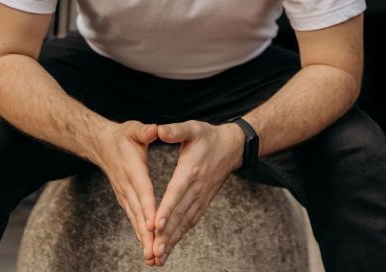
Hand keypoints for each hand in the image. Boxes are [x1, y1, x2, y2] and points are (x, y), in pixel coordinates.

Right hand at [98, 121, 158, 264]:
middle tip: (155, 252)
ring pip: (135, 220)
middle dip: (147, 233)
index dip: (147, 207)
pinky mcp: (125, 200)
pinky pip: (134, 219)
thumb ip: (144, 131)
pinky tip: (148, 248)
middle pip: (138, 212)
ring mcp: (124, 195)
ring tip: (153, 258)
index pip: (142, 190)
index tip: (154, 224)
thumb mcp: (134, 129)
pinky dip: (141, 234)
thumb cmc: (123, 136)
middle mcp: (127, 186)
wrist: (102, 145)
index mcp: (132, 169)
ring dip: (144, 239)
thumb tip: (155, 129)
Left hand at [151, 120, 243, 265]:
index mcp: (191, 169)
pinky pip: (190, 221)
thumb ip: (175, 130)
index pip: (177, 192)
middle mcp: (197, 187)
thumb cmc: (208, 136)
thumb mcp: (192, 128)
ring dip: (172, 240)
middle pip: (180, 213)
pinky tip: (170, 247)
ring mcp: (201, 197)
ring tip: (158, 257)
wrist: (232, 147)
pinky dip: (180, 235)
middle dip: (166, 234)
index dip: (167, 208)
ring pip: (185, 222)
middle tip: (153, 251)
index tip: (156, 225)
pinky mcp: (203, 202)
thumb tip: (158, 130)